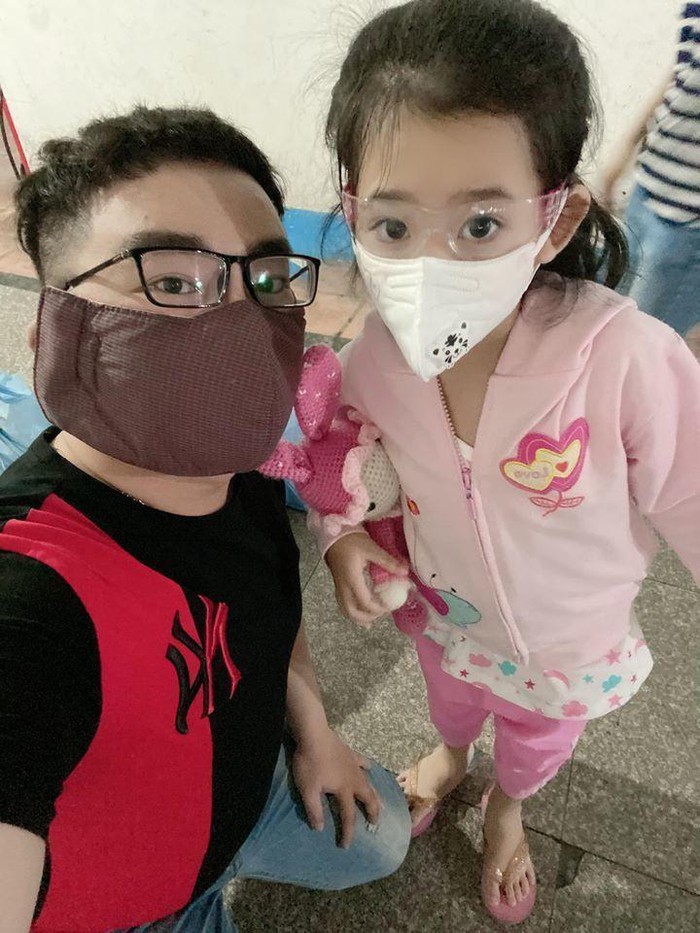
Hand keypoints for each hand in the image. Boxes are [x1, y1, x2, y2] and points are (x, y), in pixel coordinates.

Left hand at [292, 728, 381, 847]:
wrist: (314, 735)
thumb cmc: (310, 763)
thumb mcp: (308, 790)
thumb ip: (314, 810)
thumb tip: (320, 829)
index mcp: (344, 790)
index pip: (348, 816)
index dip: (348, 832)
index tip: (346, 846)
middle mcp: (354, 779)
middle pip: (368, 799)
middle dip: (373, 812)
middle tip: (375, 823)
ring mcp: (354, 765)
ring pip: (369, 782)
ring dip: (375, 794)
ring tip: (380, 803)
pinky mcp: (350, 754)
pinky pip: (362, 762)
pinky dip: (366, 768)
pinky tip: (368, 769)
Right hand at [326, 532, 407, 626]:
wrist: (332, 534)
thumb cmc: (351, 540)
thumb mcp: (371, 548)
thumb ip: (387, 561)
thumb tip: (405, 571)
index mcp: (352, 579)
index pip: (365, 602)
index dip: (378, 609)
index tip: (390, 607)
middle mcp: (344, 586)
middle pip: (352, 611)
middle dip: (367, 617)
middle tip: (381, 615)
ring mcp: (339, 586)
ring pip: (345, 610)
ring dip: (358, 617)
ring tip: (370, 622)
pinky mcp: (338, 584)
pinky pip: (343, 604)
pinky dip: (351, 612)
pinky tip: (359, 613)